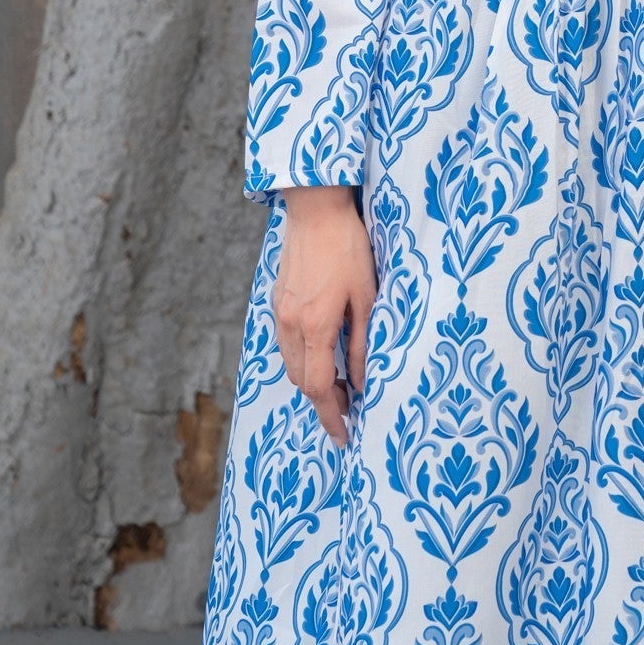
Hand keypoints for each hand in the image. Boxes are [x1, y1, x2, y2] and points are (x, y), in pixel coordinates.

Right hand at [272, 183, 376, 445]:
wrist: (315, 209)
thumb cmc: (348, 248)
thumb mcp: (367, 296)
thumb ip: (363, 343)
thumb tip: (361, 383)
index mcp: (315, 326)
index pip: (318, 387)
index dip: (331, 416)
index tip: (344, 435)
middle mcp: (290, 325)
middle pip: (301, 380)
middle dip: (322, 400)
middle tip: (348, 408)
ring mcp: (279, 313)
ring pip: (291, 363)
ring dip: (311, 380)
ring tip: (338, 384)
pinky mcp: (276, 300)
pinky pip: (286, 343)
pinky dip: (302, 358)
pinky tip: (322, 354)